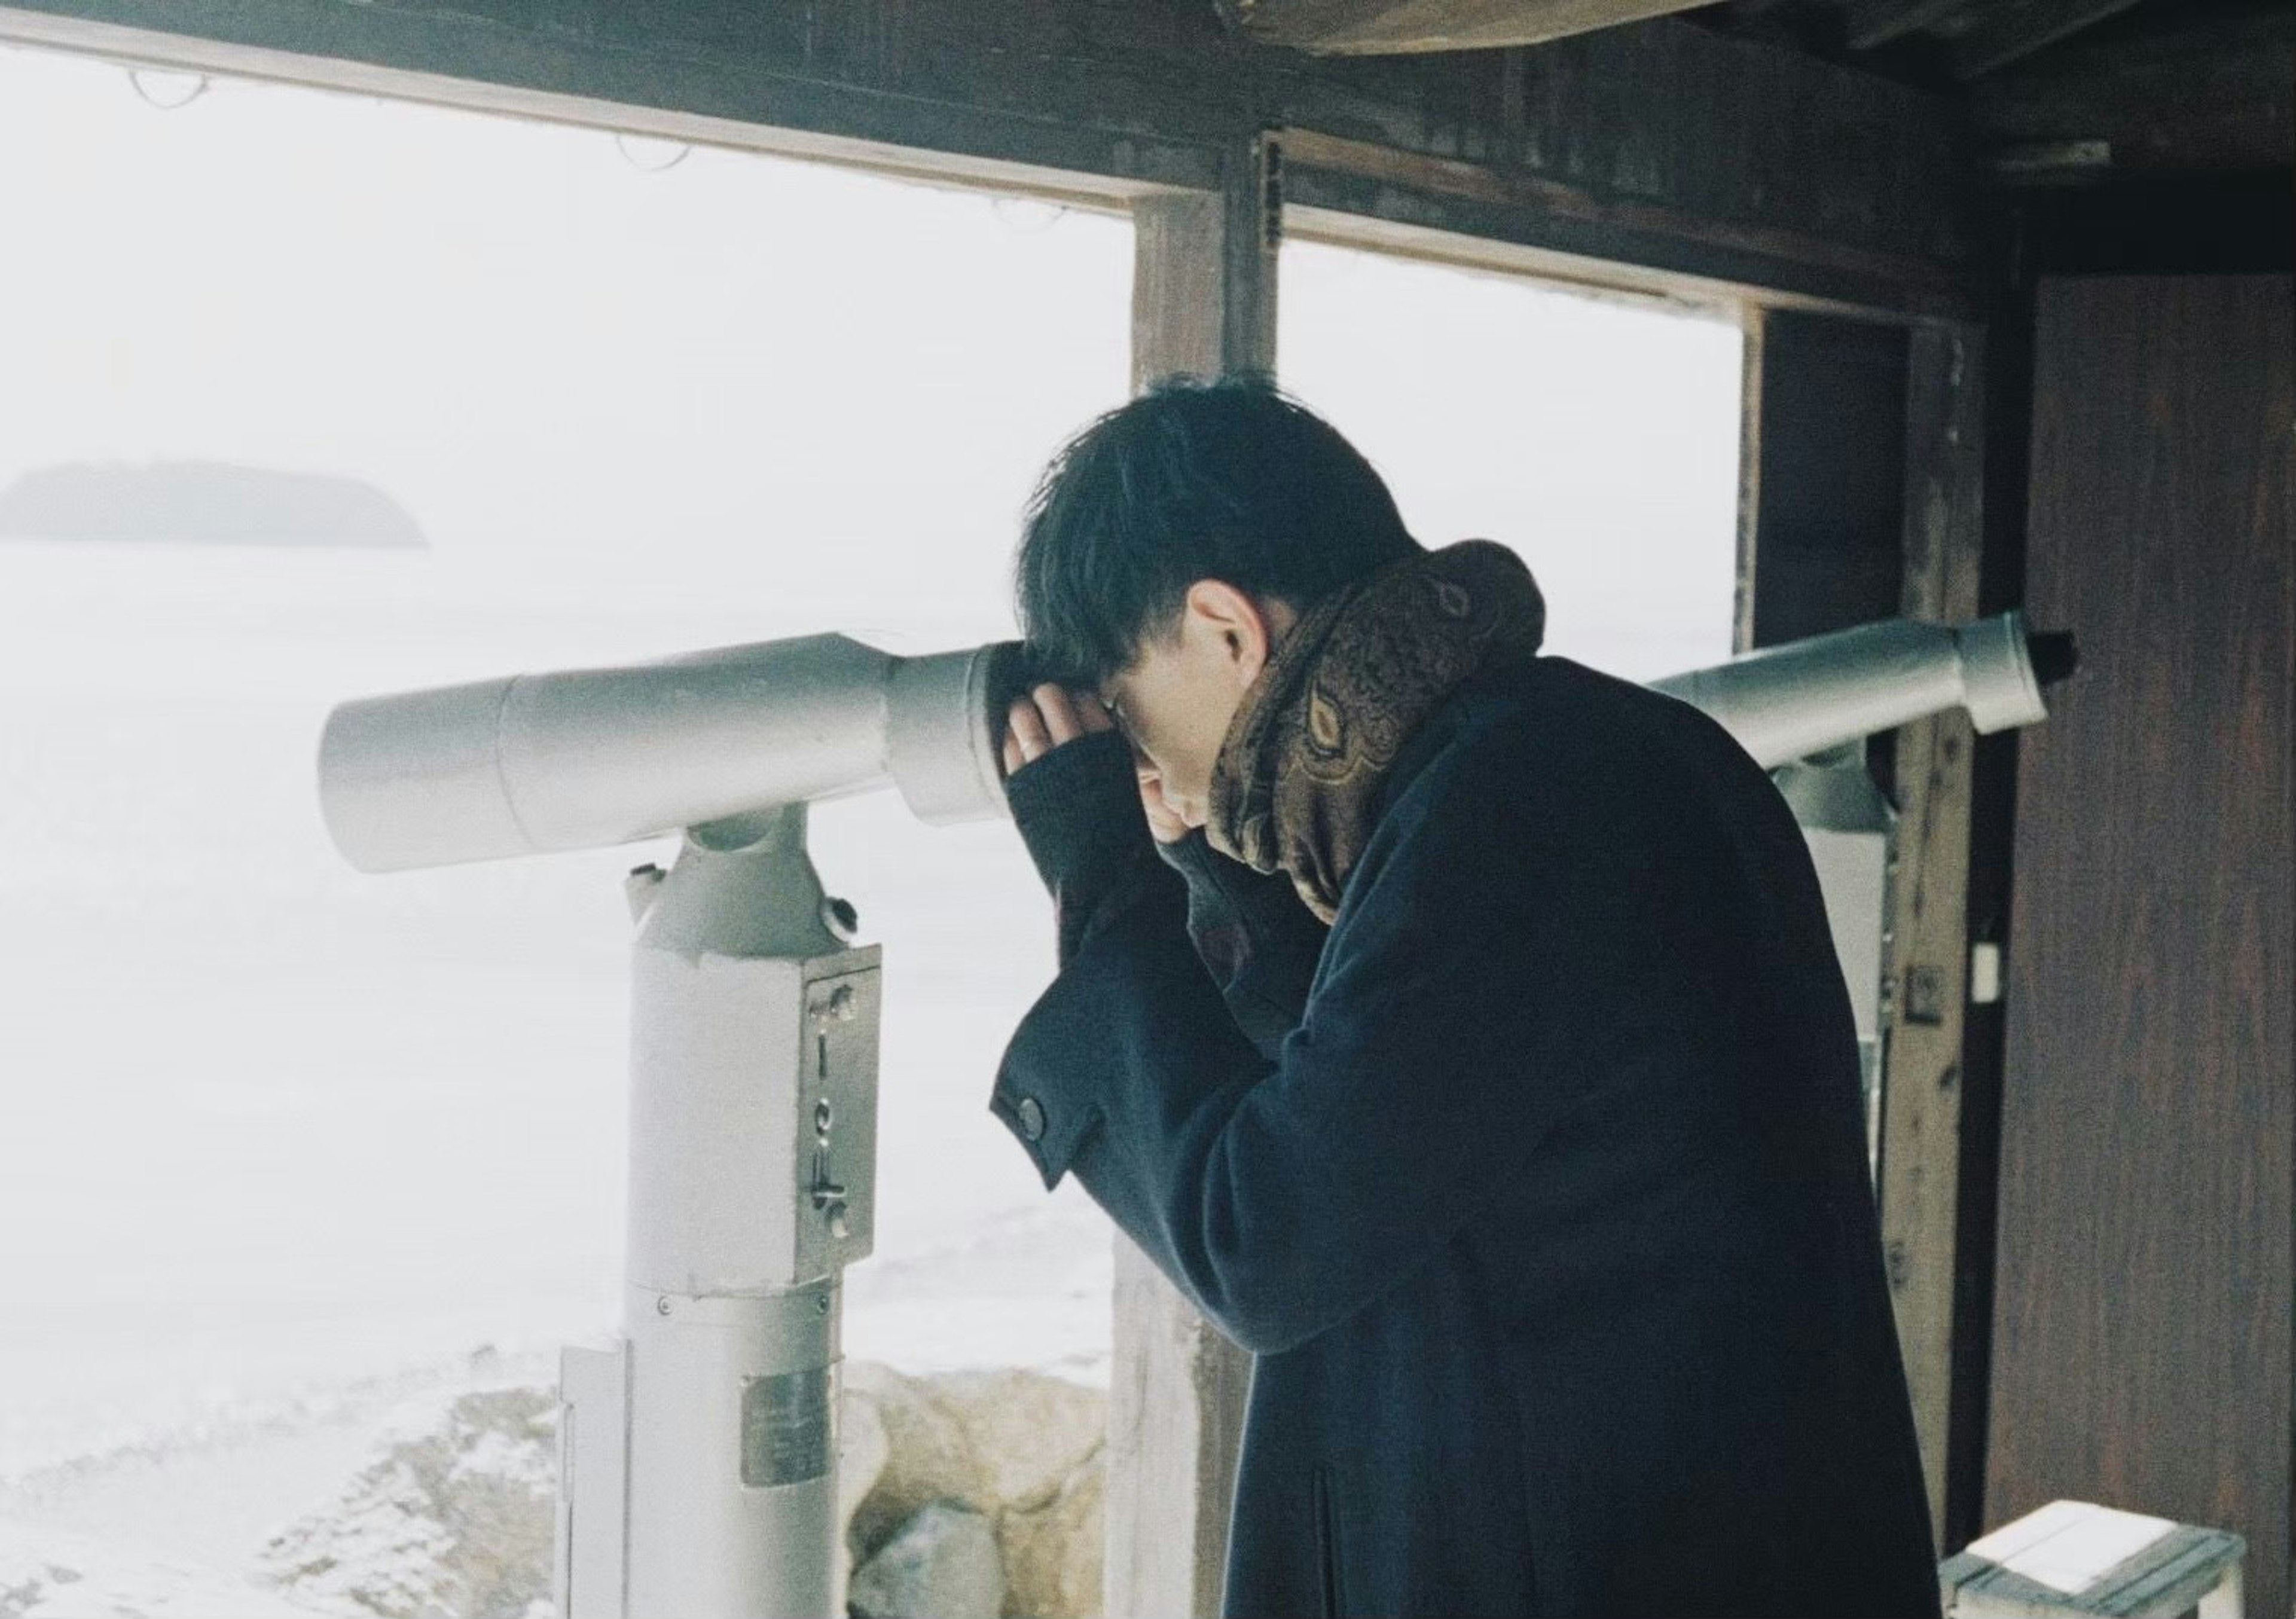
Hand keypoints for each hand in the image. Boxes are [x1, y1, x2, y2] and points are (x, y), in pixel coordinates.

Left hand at [1003, 683, 1189, 844]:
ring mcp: (1047, 770)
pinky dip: (1009, 741)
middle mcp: (1078, 753)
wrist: (1106, 881)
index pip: (1089, 703)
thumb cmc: (1122, 840)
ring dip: (1022, 711)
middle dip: (1047, 695)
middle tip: (1043, 692)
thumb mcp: (1125, 790)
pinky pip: (1010, 754)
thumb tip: (1091, 735)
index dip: (1079, 695)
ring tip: (1020, 707)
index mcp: (1110, 750)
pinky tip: (1009, 737)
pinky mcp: (1023, 791)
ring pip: (1026, 723)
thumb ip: (1108, 762)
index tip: (1074, 693)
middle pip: (1055, 703)